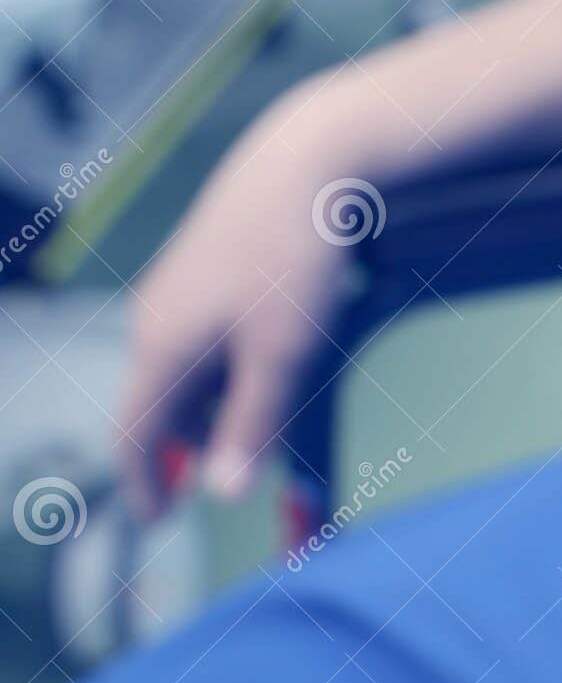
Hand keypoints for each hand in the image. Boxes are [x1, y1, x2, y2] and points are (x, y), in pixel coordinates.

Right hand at [120, 86, 363, 514]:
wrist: (305, 163)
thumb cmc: (293, 262)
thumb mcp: (282, 357)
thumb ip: (252, 425)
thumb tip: (223, 493)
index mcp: (162, 348)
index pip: (136, 434)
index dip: (145, 482)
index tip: (158, 519)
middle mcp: (156, 319)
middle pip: (161, 403)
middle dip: (189, 445)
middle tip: (225, 473)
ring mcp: (177, 290)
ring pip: (186, 369)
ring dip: (212, 406)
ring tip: (259, 422)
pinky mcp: (204, 267)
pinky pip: (203, 337)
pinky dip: (225, 369)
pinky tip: (266, 365)